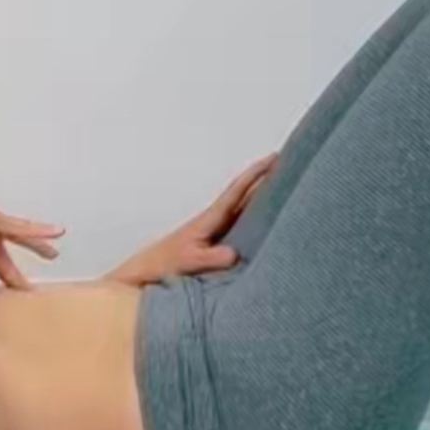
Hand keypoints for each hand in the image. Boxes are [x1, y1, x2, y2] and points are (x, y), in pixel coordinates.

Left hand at [108, 153, 277, 286]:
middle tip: (285, 163)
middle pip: (243, 192)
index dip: (256, 174)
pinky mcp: (213, 239)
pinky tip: (263, 216)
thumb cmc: (164, 263)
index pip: (237, 191)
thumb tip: (235, 254)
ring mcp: (214, 228)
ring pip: (242, 205)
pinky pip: (240, 221)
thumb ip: (213, 258)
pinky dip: (253, 212)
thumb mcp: (190, 261)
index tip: (273, 159)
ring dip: (260, 193)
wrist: (145, 270)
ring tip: (281, 183)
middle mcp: (213, 219)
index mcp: (209, 218)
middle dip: (263, 176)